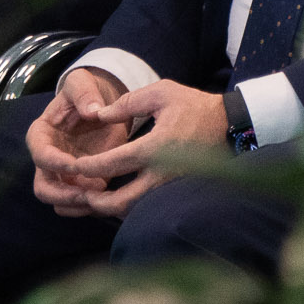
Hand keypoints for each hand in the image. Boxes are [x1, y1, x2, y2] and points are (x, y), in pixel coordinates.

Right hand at [27, 67, 139, 213]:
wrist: (104, 105)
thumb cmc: (87, 92)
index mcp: (41, 135)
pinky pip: (79, 206)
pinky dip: (90, 208)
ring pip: (60, 203)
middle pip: (43, 189)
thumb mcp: (82, 82)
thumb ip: (84, 93)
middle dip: (64, 195)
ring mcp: (63, 176)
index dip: (55, 163)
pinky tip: (108, 200)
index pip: (40, 155)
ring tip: (100, 198)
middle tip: (87, 193)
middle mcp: (47, 160)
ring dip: (78, 205)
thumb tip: (94, 111)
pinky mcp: (81, 185)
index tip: (76, 164)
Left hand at [51, 79, 231, 218]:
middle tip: (79, 193)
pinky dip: (126, 207)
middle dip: (95, 202)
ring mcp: (170, 187)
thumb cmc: (194, 106)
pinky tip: (113, 199)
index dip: (89, 166)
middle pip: (121, 202)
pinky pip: (145, 207)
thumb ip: (128, 102)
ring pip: (134, 210)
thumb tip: (100, 114)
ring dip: (109, 209)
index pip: (114, 163)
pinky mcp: (175, 193)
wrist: (229, 125)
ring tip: (91, 199)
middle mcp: (162, 174)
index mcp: (156, 147)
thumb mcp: (162, 93)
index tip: (73, 165)